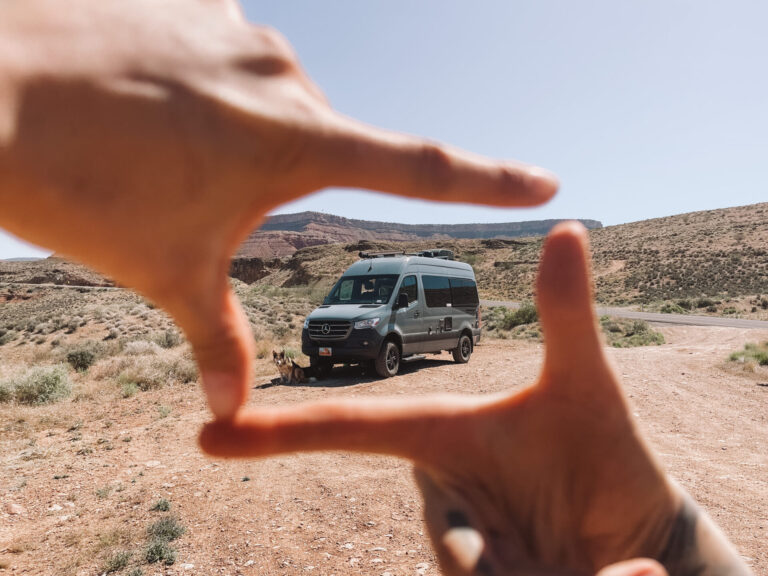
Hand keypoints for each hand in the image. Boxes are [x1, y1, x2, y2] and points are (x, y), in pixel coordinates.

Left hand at [0, 0, 556, 419]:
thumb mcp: (167, 274)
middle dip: (266, 180)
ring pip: (260, 102)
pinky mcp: (191, 3)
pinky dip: (194, 90)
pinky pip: (217, 57)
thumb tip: (231, 412)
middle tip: (192, 191)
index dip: (487, 179)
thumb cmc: (81, 188)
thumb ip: (217, 341)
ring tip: (155, 148)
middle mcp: (282, 74)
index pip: (418, 166)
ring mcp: (235, 29)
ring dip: (225, 134)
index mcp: (296, 141)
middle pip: (313, 145)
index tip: (544, 180)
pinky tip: (139, 100)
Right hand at [200, 222, 678, 574]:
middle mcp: (439, 494)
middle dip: (497, 558)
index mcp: (442, 436)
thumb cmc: (603, 448)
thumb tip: (568, 222)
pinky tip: (612, 574)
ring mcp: (460, 551)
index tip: (210, 435)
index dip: (282, 432)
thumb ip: (567, 314)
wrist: (640, 528)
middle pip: (449, 543)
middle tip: (556, 554)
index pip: (355, 431)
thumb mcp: (586, 384)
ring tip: (607, 565)